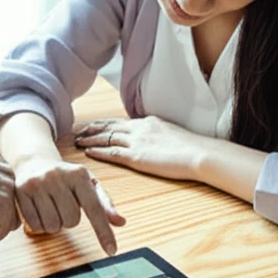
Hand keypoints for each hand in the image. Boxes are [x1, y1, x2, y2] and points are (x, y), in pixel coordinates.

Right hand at [13, 156, 125, 254]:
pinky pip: (35, 225)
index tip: (111, 251)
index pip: (95, 209)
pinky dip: (39, 224)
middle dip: (69, 220)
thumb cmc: (66, 177)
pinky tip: (39, 209)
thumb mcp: (88, 184)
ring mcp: (38, 183)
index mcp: (79, 175)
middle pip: (71, 221)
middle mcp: (58, 177)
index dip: (104, 232)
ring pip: (52, 226)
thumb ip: (104, 204)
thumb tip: (120, 222)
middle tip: (63, 206)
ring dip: (54, 224)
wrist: (34, 161)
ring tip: (51, 207)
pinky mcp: (21, 191)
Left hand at [74, 117, 205, 179]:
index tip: (92, 125)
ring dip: (89, 139)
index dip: (104, 124)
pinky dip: (98, 152)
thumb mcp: (172, 134)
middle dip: (91, 128)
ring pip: (106, 137)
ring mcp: (137, 141)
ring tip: (76, 141)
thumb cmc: (192, 148)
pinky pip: (112, 153)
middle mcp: (139, 128)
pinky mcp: (136, 156)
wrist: (200, 153)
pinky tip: (87, 153)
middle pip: (108, 126)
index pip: (120, 121)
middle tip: (76, 130)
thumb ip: (158, 136)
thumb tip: (153, 142)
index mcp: (148, 122)